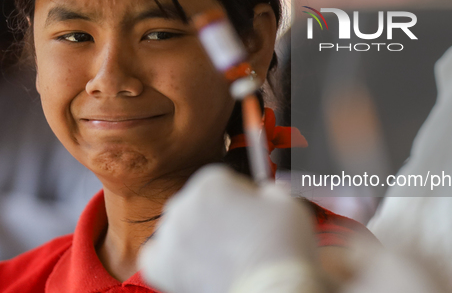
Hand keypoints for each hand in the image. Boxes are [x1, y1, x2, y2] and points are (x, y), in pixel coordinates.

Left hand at [139, 164, 328, 292]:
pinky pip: (156, 253)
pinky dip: (170, 257)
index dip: (238, 196)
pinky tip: (193, 263)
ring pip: (177, 226)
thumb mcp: (285, 202)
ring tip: (220, 253)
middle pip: (196, 201)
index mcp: (211, 181)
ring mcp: (169, 235)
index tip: (248, 211)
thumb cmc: (281, 247)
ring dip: (193, 235)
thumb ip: (267, 190)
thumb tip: (262, 194)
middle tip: (236, 235)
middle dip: (213, 214)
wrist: (272, 290)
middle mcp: (184, 203)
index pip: (220, 180)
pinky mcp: (160, 265)